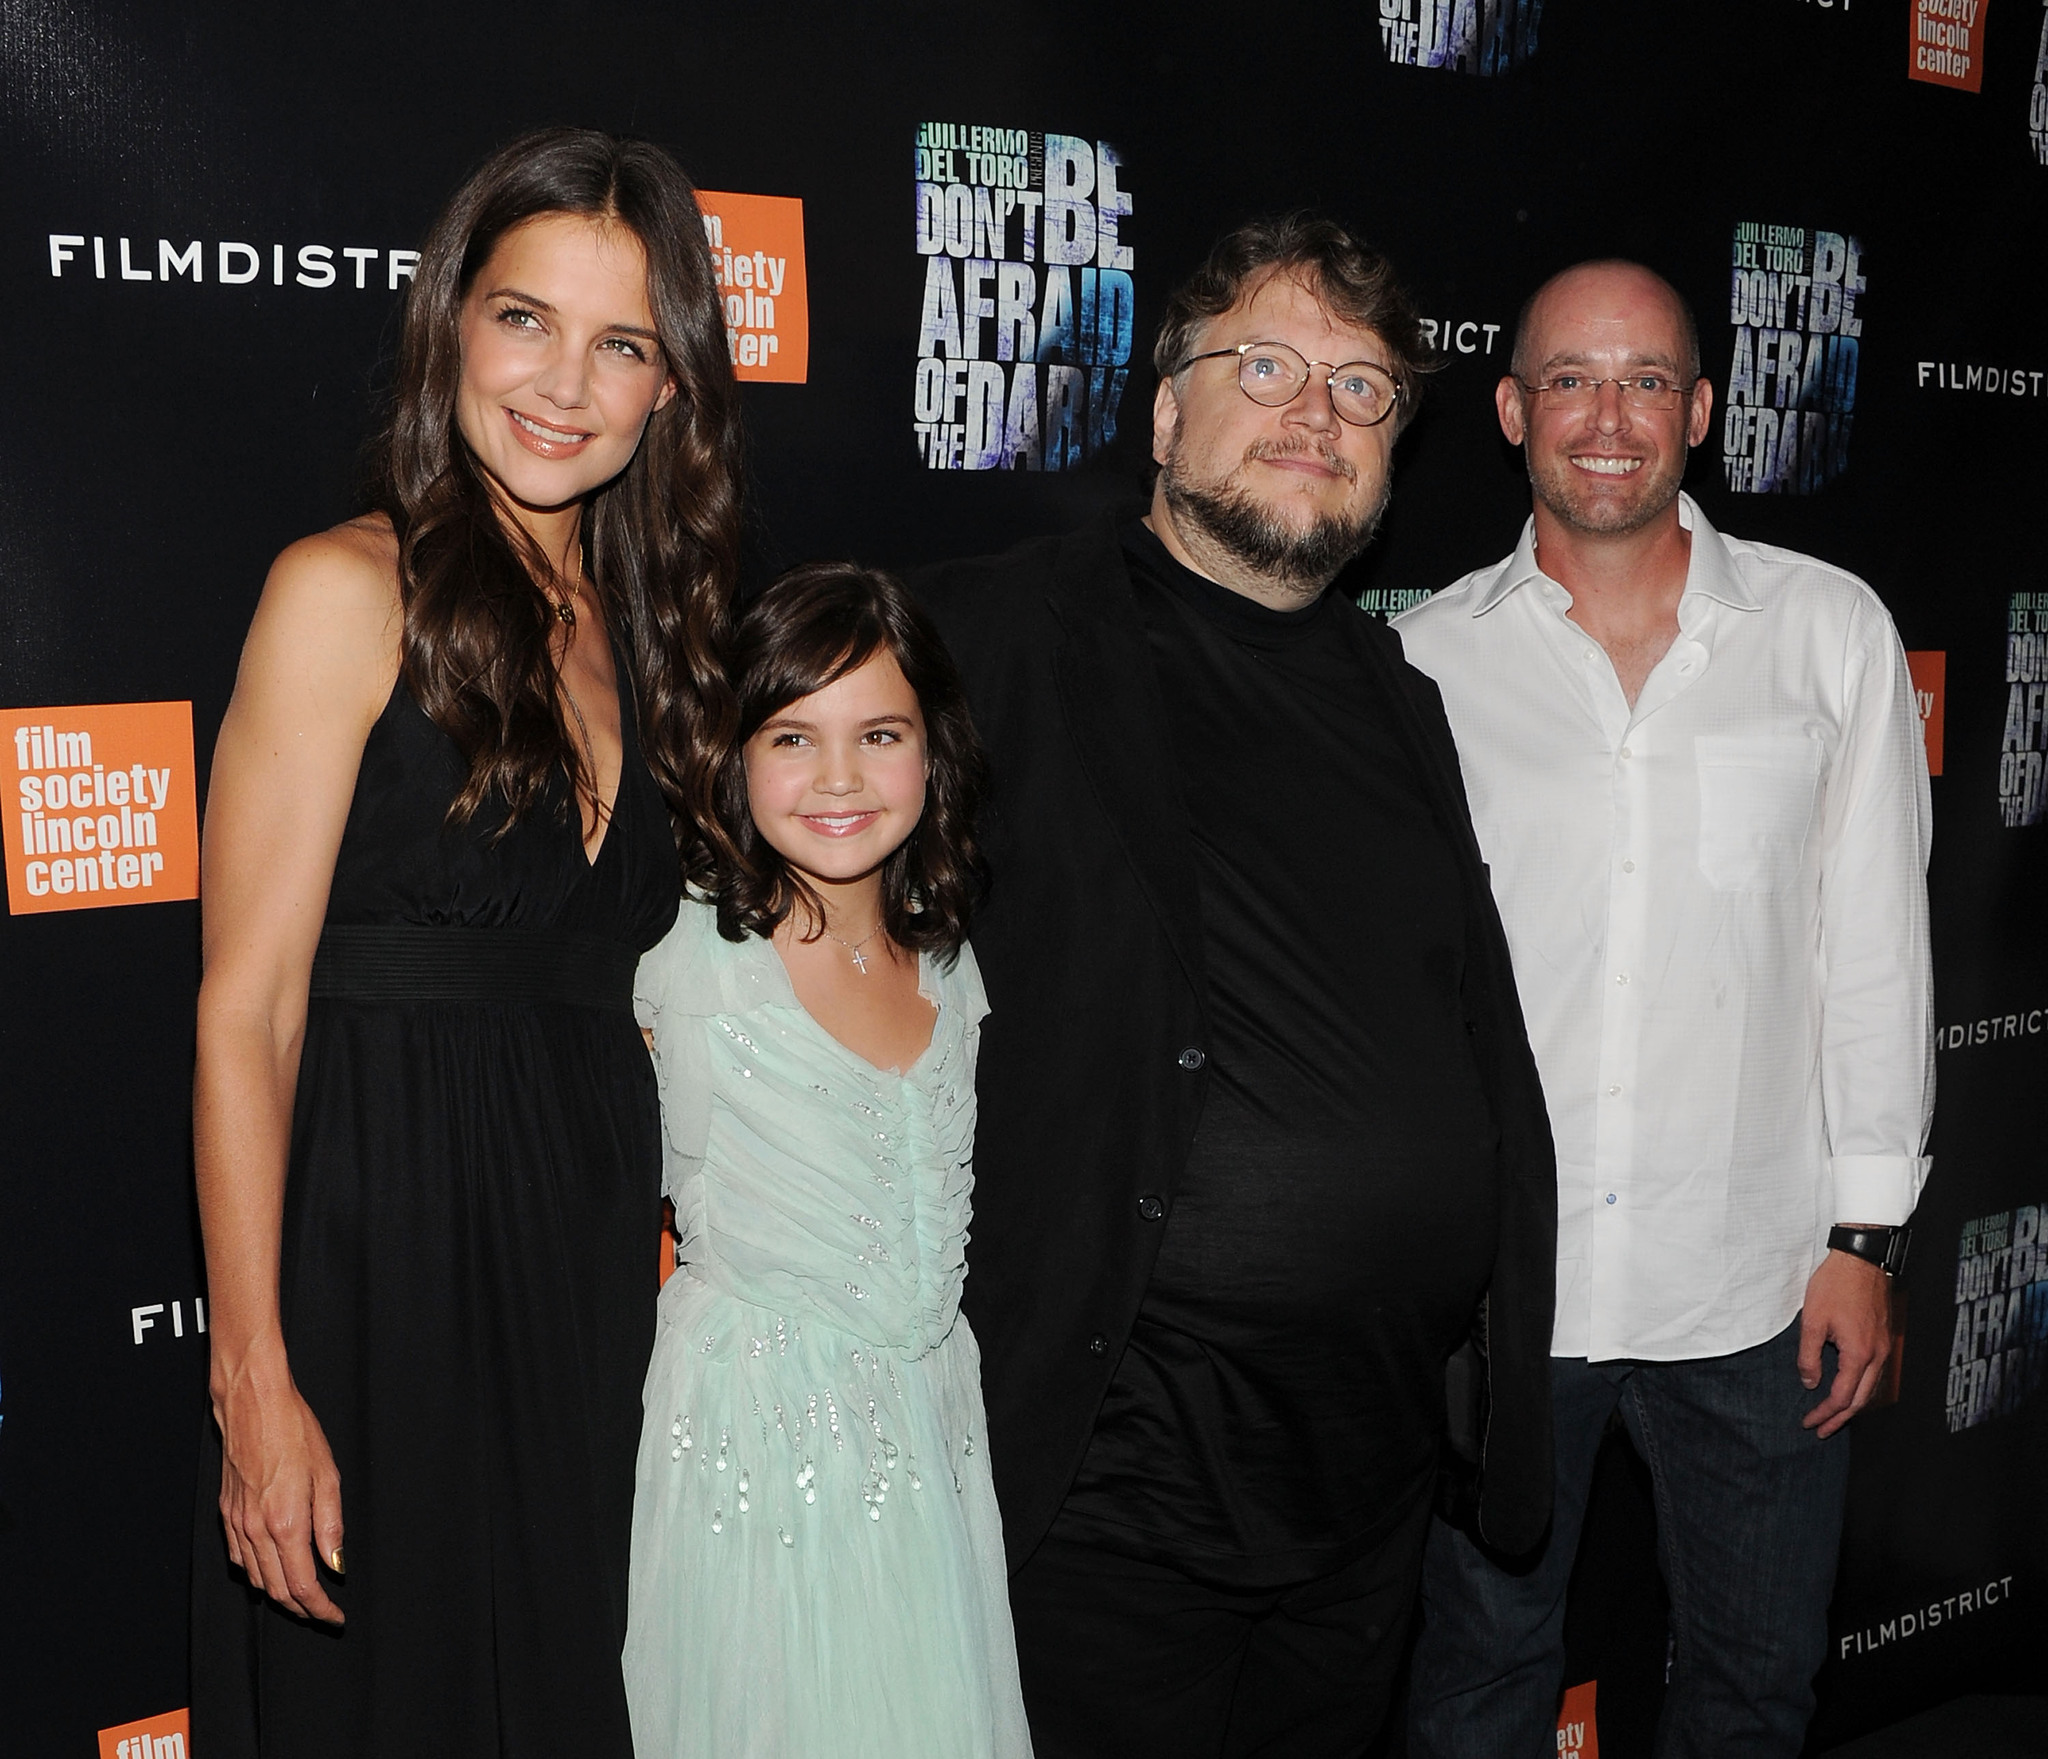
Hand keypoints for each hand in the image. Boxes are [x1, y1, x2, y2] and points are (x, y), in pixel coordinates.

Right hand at [213, 1344, 345, 1623]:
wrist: (253, 1405)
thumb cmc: (295, 1431)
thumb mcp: (328, 1474)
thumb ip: (331, 1525)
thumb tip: (336, 1565)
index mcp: (286, 1523)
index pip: (302, 1586)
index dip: (320, 1608)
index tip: (335, 1617)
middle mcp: (256, 1530)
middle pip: (276, 1590)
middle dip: (301, 1608)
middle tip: (323, 1612)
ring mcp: (236, 1523)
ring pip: (255, 1578)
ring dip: (278, 1594)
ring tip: (303, 1596)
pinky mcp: (226, 1513)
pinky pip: (239, 1558)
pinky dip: (256, 1573)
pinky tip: (271, 1569)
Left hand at [1798, 1249, 1892, 1438]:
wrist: (1861, 1259)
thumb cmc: (1835, 1286)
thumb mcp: (1812, 1320)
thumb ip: (1809, 1356)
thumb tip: (1810, 1383)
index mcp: (1859, 1354)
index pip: (1842, 1396)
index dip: (1824, 1413)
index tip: (1808, 1422)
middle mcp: (1878, 1356)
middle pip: (1860, 1399)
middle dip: (1840, 1418)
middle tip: (1820, 1430)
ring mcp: (1884, 1347)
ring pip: (1870, 1388)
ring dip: (1851, 1405)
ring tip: (1833, 1417)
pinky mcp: (1884, 1338)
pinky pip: (1874, 1373)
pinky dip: (1860, 1388)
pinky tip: (1848, 1389)